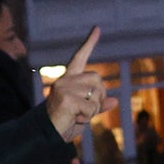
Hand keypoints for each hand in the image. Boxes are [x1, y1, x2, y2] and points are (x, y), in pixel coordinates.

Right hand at [44, 26, 110, 140]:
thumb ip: (99, 105)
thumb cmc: (66, 122)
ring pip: (96, 95)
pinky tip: (75, 118)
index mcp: (69, 79)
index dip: (90, 43)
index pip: (80, 57)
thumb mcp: (86, 112)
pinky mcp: (65, 98)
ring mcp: (64, 87)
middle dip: (99, 98)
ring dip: (93, 110)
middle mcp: (66, 79)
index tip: (98, 29)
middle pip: (98, 80)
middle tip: (86, 110)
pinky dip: (88, 117)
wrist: (48, 134)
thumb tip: (115, 100)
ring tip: (78, 115)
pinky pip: (91, 107)